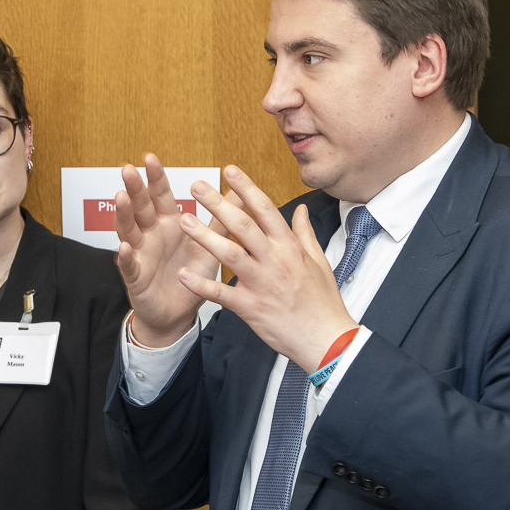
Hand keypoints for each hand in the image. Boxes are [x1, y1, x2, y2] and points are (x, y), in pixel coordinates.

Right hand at [114, 154, 220, 346]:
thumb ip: (221, 218)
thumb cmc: (192, 275)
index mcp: (168, 224)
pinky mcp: (136, 278)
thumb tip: (239, 190)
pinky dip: (126, 258)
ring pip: (128, 231)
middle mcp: (150, 235)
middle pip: (139, 207)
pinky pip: (129, 266)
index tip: (150, 157)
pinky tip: (124, 248)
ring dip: (124, 215)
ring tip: (122, 199)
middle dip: (134, 188)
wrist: (179, 313)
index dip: (155, 178)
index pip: (160, 196)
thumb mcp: (209, 244)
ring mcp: (140, 255)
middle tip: (128, 169)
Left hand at [181, 165, 357, 371]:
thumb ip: (304, 233)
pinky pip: (222, 294)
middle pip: (244, 225)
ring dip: (205, 237)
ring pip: (230, 254)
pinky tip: (184, 274)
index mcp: (289, 247)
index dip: (246, 188)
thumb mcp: (319, 261)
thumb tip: (301, 209)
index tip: (229, 170)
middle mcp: (275, 261)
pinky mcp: (251, 307)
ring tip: (184, 221)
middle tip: (197, 186)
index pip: (265, 209)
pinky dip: (202, 284)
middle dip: (219, 204)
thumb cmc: (322, 302)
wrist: (326, 338)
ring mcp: (262, 283)